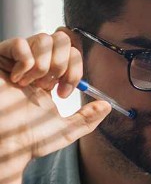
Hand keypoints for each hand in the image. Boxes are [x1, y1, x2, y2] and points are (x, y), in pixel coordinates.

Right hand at [0, 31, 110, 166]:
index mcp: (51, 79)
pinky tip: (17, 80)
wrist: (6, 145)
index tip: (64, 93)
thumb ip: (87, 118)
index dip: (75, 70)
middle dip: (63, 64)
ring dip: (44, 65)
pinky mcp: (0, 58)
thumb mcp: (66, 130)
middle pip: (62, 39)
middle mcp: (36, 66)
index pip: (73, 54)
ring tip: (32, 84)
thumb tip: (107, 105)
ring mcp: (18, 60)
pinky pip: (20, 43)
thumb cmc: (30, 139)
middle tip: (50, 86)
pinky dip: (24, 63)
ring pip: (44, 38)